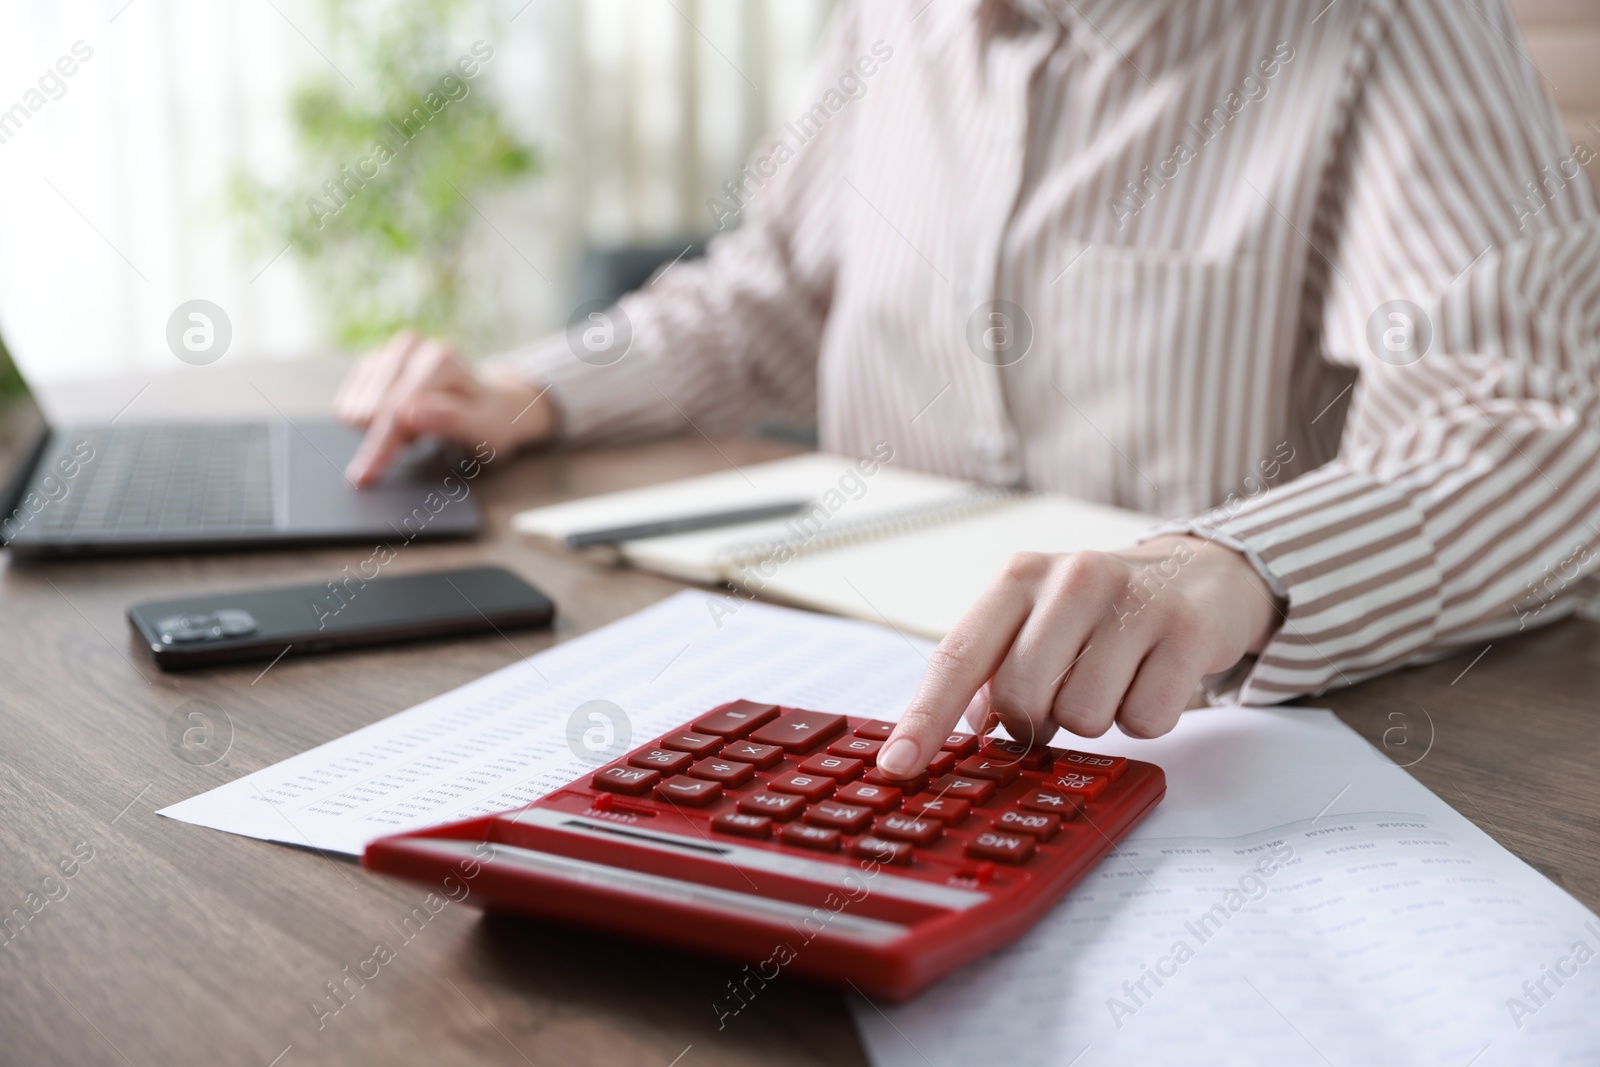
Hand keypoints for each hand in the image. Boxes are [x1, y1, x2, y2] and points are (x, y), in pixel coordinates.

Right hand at [334, 331, 556, 486]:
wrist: (492, 405)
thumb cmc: (490, 422)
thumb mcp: (484, 431)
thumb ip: (450, 422)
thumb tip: (407, 413)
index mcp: (440, 359)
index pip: (395, 410)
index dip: (380, 446)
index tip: (363, 477)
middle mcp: (411, 346)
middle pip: (369, 410)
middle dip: (389, 437)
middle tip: (423, 437)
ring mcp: (387, 351)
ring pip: (353, 409)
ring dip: (379, 429)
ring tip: (417, 426)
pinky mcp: (370, 364)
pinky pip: (346, 406)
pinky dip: (369, 423)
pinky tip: (399, 419)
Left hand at [876, 535, 1283, 777]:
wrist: (1200, 575)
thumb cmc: (1099, 613)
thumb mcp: (1036, 622)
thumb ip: (991, 670)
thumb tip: (969, 729)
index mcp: (1019, 578)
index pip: (957, 657)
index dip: (924, 719)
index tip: (896, 768)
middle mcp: (1072, 578)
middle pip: (1020, 699)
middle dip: (1035, 722)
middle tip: (1060, 701)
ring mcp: (1133, 601)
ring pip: (1084, 717)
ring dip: (1095, 719)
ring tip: (1113, 679)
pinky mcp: (1187, 631)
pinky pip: (1144, 721)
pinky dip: (1145, 718)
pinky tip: (1151, 680)